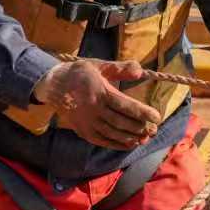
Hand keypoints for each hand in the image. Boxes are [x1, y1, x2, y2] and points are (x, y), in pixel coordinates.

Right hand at [33, 58, 161, 149]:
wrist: (52, 85)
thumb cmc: (79, 74)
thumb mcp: (98, 65)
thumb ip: (120, 68)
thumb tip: (140, 71)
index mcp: (99, 92)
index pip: (125, 105)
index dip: (143, 112)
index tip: (157, 116)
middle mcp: (93, 109)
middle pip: (121, 122)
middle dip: (140, 127)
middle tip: (154, 129)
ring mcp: (87, 122)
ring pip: (113, 134)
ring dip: (131, 137)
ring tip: (145, 137)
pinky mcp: (83, 131)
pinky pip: (103, 141)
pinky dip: (118, 144)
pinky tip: (130, 144)